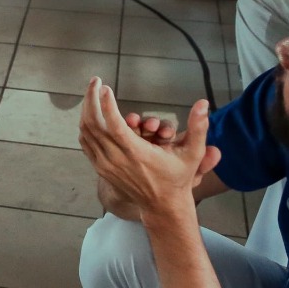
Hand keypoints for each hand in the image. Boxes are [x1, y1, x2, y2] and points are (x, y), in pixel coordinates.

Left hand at [78, 78, 220, 215]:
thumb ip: (199, 128)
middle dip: (91, 98)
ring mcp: (105, 165)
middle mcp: (117, 159)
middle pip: (93, 124)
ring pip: (86, 132)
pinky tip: (91, 112)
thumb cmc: (178, 178)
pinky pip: (86, 142)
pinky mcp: (100, 168)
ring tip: (92, 92)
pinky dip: (85, 125)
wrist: (162, 206)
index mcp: (137, 154)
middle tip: (95, 80)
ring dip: (86, 109)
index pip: (114, 125)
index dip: (107, 104)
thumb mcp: (193, 154)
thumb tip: (203, 103)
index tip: (105, 86)